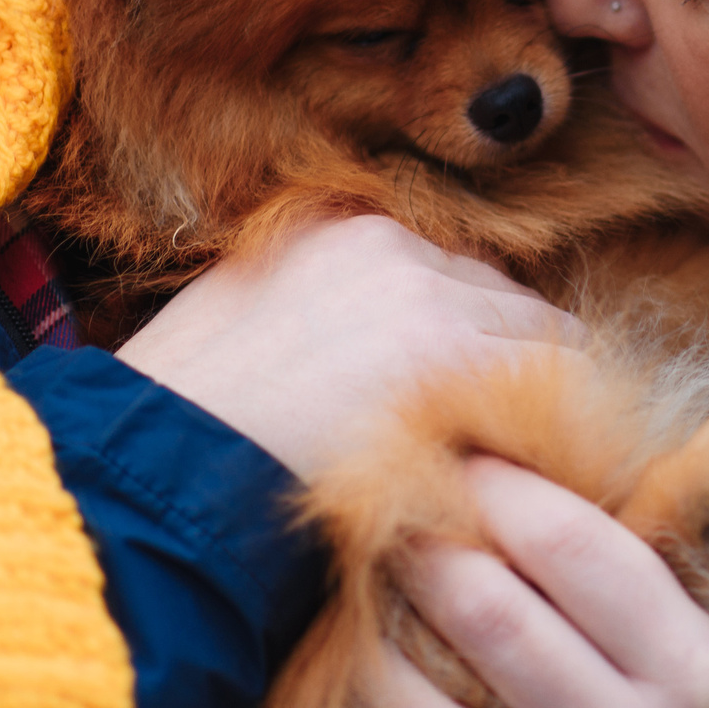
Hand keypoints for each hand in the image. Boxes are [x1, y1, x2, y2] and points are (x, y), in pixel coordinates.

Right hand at [117, 216, 581, 481]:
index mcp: (339, 232)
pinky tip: (542, 471)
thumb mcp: (244, 325)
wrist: (149, 475)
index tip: (462, 394)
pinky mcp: (454, 355)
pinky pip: (559, 379)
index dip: (464, 339)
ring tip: (520, 461)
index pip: (451, 273)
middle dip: (505, 363)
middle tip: (496, 438)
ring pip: (542, 334)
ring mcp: (428, 294)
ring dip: (535, 395)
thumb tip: (381, 348)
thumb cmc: (181, 429)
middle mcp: (393, 246)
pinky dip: (559, 424)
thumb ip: (324, 311)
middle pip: (504, 297)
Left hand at [376, 457, 708, 707]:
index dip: (502, 489)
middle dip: (430, 547)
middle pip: (494, 616)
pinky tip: (378, 669)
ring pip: (433, 706)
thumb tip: (581, 466)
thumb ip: (685, 567)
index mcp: (702, 664)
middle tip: (394, 505)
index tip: (464, 453)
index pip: (574, 547)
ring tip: (373, 583)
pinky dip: (392, 706)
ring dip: (388, 633)